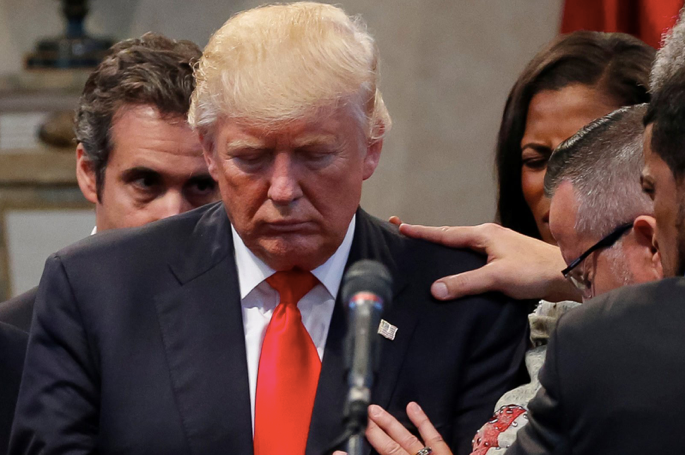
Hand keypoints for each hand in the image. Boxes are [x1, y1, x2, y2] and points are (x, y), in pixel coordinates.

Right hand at [333, 402, 451, 454]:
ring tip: (375, 411)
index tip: (339, 452)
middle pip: (391, 450)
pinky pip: (433, 438)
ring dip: (390, 425)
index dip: (358, 454)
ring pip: (407, 441)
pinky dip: (422, 422)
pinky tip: (411, 407)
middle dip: (374, 434)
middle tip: (359, 421)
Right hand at [394, 221, 579, 301]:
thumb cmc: (534, 270)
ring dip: (446, 247)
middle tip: (409, 235)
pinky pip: (475, 255)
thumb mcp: (496, 277)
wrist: (568, 273)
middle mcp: (489, 235)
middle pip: (453, 235)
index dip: (422, 232)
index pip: (445, 233)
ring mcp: (499, 245)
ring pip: (465, 245)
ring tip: (428, 251)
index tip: (400, 226)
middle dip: (430, 236)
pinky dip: (461, 258)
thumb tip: (435, 289)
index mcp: (483, 234)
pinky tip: (459, 268)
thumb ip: (465, 283)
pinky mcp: (506, 257)